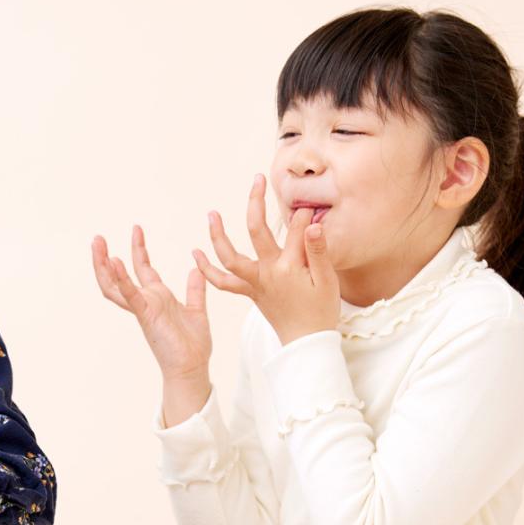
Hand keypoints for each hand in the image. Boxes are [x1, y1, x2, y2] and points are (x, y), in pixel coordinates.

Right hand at [92, 226, 211, 380]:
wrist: (192, 367)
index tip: (136, 229)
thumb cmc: (193, 345)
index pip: (142, 269)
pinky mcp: (146, 316)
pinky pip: (130, 296)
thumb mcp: (196, 309)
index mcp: (157, 299)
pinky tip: (113, 263)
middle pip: (118, 276)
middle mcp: (146, 302)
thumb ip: (195, 290)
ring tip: (97, 246)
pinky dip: (122, 280)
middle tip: (98, 238)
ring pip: (115, 286)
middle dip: (105, 257)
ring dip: (104, 266)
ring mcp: (143, 309)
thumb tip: (195, 270)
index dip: (138, 250)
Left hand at [193, 175, 339, 344]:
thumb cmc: (320, 312)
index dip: (302, 217)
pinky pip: (223, 282)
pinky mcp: (249, 292)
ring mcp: (254, 283)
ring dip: (217, 236)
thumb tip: (311, 223)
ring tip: (211, 214)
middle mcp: (266, 274)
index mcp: (287, 268)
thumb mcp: (327, 281)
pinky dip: (208, 270)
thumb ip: (317, 251)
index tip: (309, 208)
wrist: (305, 344)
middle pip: (255, 232)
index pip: (294, 231)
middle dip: (255, 203)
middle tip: (256, 180)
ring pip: (229, 258)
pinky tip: (196, 255)